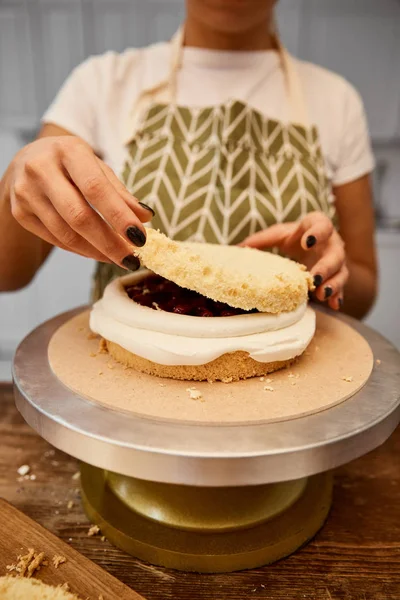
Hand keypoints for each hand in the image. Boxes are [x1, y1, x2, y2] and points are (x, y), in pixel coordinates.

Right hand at [9, 136, 152, 268]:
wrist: (25, 162)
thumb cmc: (71, 165)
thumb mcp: (96, 168)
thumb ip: (120, 192)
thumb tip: (145, 217)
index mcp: (68, 150)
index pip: (95, 188)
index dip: (119, 216)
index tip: (140, 238)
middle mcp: (41, 169)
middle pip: (78, 216)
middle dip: (109, 243)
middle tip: (132, 259)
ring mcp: (26, 192)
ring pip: (66, 233)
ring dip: (96, 251)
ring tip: (119, 259)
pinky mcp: (20, 213)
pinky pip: (55, 239)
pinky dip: (81, 250)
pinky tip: (97, 253)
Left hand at [240, 212, 347, 309]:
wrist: (311, 246)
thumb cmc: (294, 238)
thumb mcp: (278, 235)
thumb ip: (261, 240)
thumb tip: (235, 249)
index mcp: (317, 226)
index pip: (322, 224)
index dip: (317, 233)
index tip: (306, 242)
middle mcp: (332, 243)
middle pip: (335, 254)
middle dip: (326, 267)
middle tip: (314, 278)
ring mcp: (337, 261)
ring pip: (341, 272)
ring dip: (333, 284)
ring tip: (322, 295)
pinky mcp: (337, 276)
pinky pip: (341, 287)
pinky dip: (338, 296)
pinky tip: (334, 305)